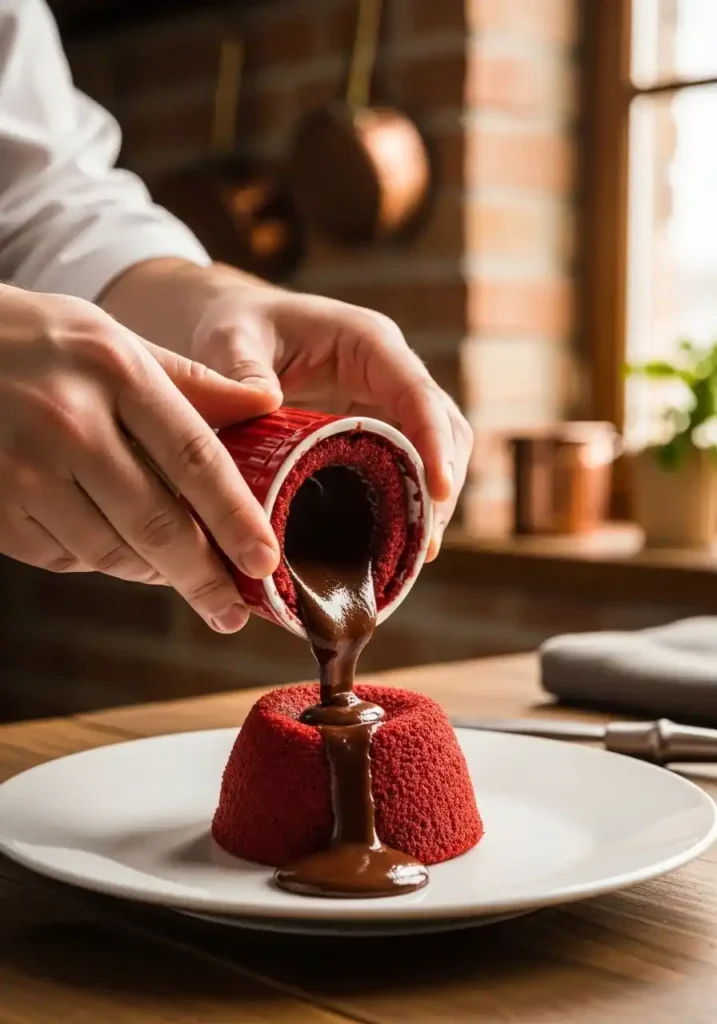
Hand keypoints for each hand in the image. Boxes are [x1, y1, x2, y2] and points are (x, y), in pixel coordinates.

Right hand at [0, 285, 280, 630]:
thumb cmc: (41, 341)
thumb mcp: (116, 339)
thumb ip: (191, 381)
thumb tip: (265, 405)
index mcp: (116, 371)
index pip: (195, 458)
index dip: (236, 518)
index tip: (266, 561)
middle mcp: (69, 422)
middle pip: (156, 522)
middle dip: (203, 578)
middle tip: (231, 612)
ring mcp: (21, 469)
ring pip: (109, 552)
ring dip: (151, 571)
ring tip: (174, 571)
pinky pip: (62, 557)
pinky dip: (96, 560)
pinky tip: (109, 542)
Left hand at [191, 286, 473, 557]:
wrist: (233, 329)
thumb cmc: (234, 325)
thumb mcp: (229, 340)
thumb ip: (242, 369)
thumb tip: (266, 403)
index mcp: (367, 343)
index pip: (417, 394)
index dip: (434, 441)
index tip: (439, 490)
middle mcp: (389, 373)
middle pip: (443, 428)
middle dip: (442, 483)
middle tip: (427, 542)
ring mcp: (385, 404)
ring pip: (432, 452)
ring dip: (429, 501)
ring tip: (418, 555)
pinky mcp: (373, 431)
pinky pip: (404, 467)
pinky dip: (405, 504)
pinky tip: (392, 545)